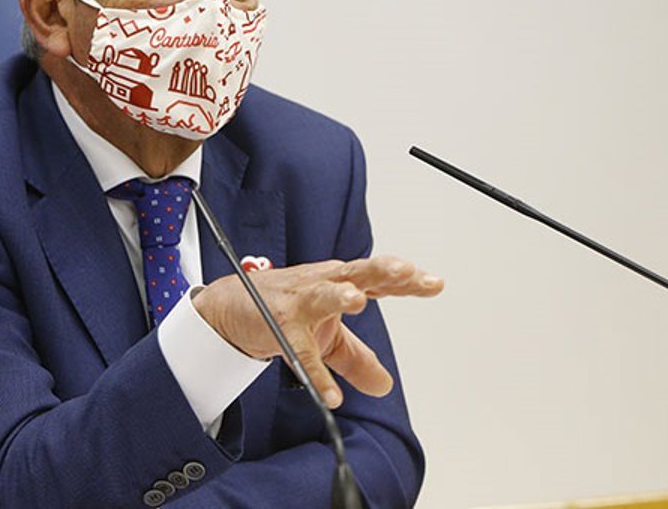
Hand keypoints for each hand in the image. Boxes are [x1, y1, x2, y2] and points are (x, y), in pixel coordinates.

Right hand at [192, 255, 443, 407]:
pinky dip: (315, 375)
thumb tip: (385, 385)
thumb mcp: (328, 337)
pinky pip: (299, 352)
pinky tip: (332, 396)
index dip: (407, 280)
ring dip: (339, 295)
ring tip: (358, 302)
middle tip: (404, 271)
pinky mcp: (279, 326)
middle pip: (357, 273)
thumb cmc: (287, 309)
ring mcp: (300, 303)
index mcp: (342, 284)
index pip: (379, 280)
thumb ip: (358, 358)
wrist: (234, 307)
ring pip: (322, 295)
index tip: (434, 283)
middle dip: (380, 270)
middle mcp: (323, 286)